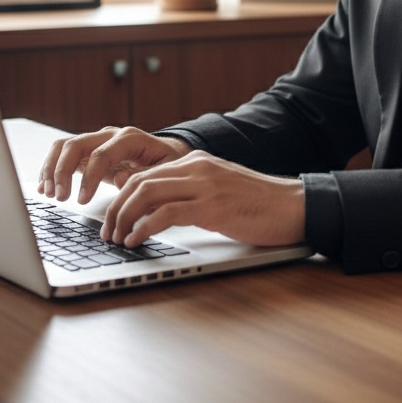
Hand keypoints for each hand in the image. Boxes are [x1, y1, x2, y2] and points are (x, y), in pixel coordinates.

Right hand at [38, 126, 190, 203]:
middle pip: (77, 144)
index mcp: (129, 138)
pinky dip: (51, 169)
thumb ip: (144, 175)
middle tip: (60, 197)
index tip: (82, 200)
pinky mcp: (88, 152)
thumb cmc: (167, 164)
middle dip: (63, 171)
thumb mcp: (165, 171)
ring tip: (48, 193)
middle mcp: (109, 135)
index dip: (89, 178)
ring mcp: (96, 141)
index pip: (102, 154)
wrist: (167, 154)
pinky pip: (63, 154)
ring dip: (52, 169)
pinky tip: (46, 187)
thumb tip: (120, 178)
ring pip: (64, 146)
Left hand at [100, 150, 305, 249]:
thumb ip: (192, 194)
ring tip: (118, 240)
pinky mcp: (213, 206)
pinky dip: (144, 227)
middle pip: (139, 182)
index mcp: (196, 162)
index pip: (145, 174)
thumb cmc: (259, 205)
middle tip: (108, 234)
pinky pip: (166, 213)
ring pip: (146, 193)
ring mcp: (204, 185)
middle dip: (116, 209)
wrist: (293, 206)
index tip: (113, 221)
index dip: (121, 198)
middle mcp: (196, 167)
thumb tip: (158, 214)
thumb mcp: (219, 191)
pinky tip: (137, 241)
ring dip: (124, 219)